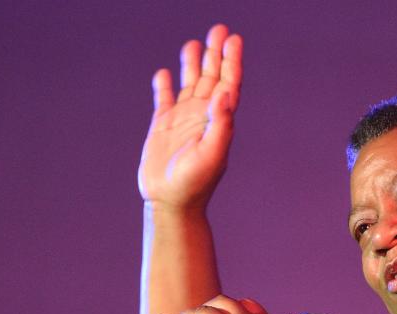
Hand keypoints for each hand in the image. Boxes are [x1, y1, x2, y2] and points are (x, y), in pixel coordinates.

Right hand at [138, 24, 242, 210]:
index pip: (228, 84)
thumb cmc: (195, 183)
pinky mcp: (162, 127)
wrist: (171, 202)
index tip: (234, 39)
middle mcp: (202, 116)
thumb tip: (226, 93)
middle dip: (215, 54)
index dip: (231, 61)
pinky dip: (164, 86)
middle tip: (219, 28)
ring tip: (195, 43)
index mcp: (218, 121)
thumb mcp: (212, 154)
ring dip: (193, 63)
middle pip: (211, 77)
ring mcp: (182, 120)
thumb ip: (221, 124)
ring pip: (190, 84)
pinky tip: (164, 73)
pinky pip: (164, 99)